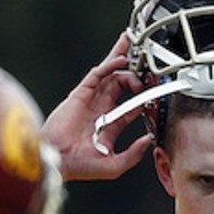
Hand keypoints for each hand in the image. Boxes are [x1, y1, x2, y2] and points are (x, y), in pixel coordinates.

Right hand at [42, 31, 153, 181]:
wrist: (57, 162)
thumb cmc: (80, 168)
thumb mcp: (114, 166)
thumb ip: (133, 155)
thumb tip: (149, 140)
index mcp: (110, 126)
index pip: (132, 107)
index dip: (144, 98)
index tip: (156, 91)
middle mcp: (101, 110)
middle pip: (120, 83)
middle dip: (132, 68)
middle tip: (144, 56)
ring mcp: (91, 101)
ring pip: (109, 74)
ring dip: (121, 59)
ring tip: (133, 45)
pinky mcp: (80, 94)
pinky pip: (97, 75)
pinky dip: (109, 66)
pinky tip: (121, 60)